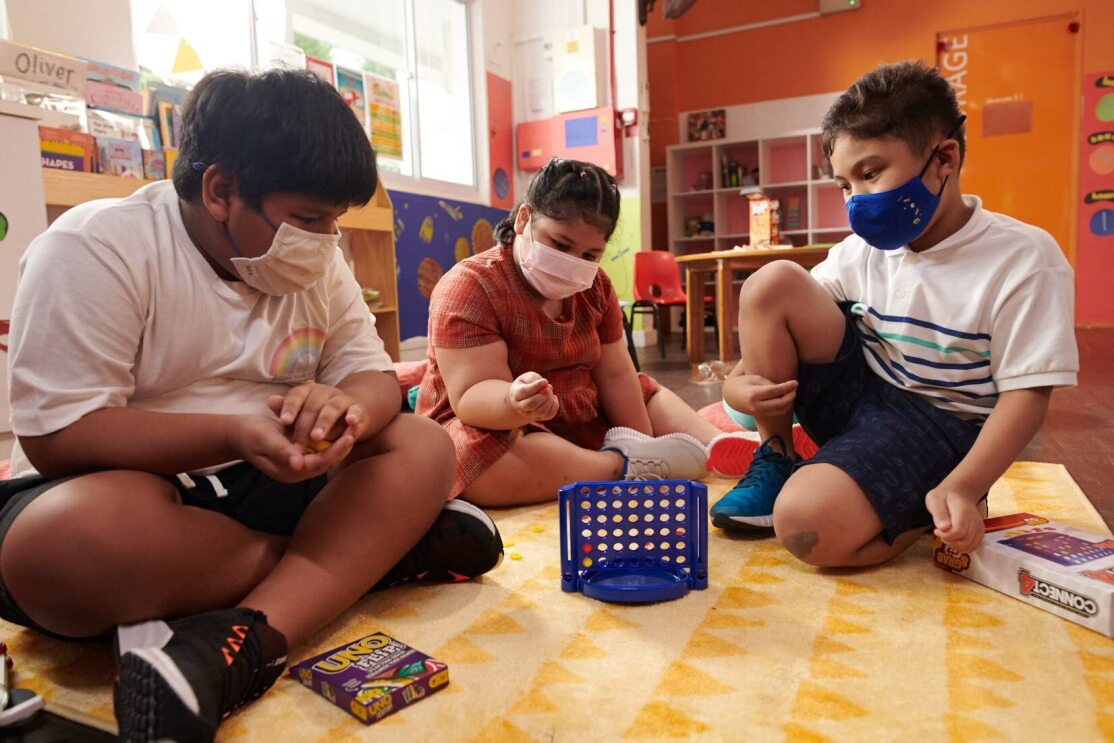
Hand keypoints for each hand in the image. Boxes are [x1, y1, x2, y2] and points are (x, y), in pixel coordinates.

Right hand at [234, 414, 354, 482]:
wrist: (238, 433)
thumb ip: (282, 451)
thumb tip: (297, 464)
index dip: (335, 451)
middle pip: (326, 460)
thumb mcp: (265, 441)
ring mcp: (299, 460)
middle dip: (343, 446)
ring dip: (340, 439)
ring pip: (326, 453)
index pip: (319, 464)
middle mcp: (298, 469)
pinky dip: (331, 436)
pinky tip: (343, 423)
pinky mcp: (300, 450)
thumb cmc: (250, 435)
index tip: (349, 437)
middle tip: (358, 429)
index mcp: (290, 471)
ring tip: (355, 425)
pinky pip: (320, 446)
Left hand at [267, 381, 370, 448]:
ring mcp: (342, 399)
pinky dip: (354, 415)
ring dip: (324, 422)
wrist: (346, 415)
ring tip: (316, 438)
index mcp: (308, 391)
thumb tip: (270, 401)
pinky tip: (350, 422)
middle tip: (297, 443)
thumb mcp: (299, 415)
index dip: (290, 408)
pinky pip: (356, 411)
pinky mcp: (357, 409)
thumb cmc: (315, 417)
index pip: (297, 396)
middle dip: (305, 425)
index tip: (284, 422)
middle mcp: (325, 392)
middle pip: (313, 405)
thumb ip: (286, 410)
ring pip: (332, 408)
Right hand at [508, 372, 558, 422]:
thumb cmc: (527, 384)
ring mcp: (529, 414)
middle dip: (543, 395)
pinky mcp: (538, 418)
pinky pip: (549, 415)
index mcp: (516, 394)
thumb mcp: (528, 377)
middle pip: (531, 404)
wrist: (525, 396)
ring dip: (550, 400)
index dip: (536, 386)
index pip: (525, 392)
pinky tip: (553, 397)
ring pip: (541, 411)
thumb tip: (545, 384)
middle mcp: (520, 407)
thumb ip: (534, 379)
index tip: (545, 381)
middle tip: (549, 387)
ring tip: (550, 390)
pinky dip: (555, 405)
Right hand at [722, 374, 797, 417]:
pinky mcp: (760, 416)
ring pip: (780, 410)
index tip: (796, 382)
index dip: (788, 387)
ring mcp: (758, 413)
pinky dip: (783, 407)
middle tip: (795, 388)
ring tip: (791, 393)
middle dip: (791, 396)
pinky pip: (776, 413)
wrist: (730, 395)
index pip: (775, 391)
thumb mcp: (755, 378)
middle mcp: (756, 406)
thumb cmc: (743, 382)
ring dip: (789, 402)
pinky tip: (786, 399)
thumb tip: (785, 388)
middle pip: (780, 403)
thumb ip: (769, 384)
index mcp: (754, 394)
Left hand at [925, 485, 985, 552]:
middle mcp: (975, 521)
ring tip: (947, 535)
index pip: (958, 532)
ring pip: (969, 546)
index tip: (936, 530)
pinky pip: (973, 546)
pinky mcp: (980, 533)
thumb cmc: (945, 497)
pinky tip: (955, 539)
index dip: (945, 535)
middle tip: (941, 533)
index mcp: (964, 512)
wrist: (960, 493)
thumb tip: (943, 528)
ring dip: (955, 545)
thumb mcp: (935, 499)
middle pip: (964, 542)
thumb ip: (939, 513)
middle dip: (949, 541)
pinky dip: (962, 547)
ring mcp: (979, 528)